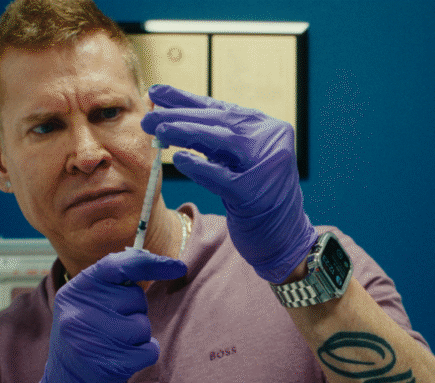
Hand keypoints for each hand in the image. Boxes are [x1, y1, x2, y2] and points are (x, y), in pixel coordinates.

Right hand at [36, 249, 186, 382]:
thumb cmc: (86, 338)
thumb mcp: (86, 305)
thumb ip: (112, 284)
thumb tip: (154, 261)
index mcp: (76, 291)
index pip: (117, 266)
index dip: (151, 263)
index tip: (179, 266)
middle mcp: (80, 311)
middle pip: (136, 298)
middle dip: (134, 311)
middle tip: (113, 327)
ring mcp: (92, 339)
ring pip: (143, 325)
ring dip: (138, 337)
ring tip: (115, 346)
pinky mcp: (108, 364)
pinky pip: (149, 350)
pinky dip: (143, 355)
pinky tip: (122, 361)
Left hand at [141, 85, 315, 283]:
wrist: (285, 238)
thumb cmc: (255, 198)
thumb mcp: (236, 162)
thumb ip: (212, 139)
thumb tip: (168, 112)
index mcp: (267, 129)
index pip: (220, 109)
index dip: (186, 100)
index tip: (156, 92)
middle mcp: (272, 142)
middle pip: (220, 122)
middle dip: (180, 115)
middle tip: (148, 113)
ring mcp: (266, 167)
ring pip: (222, 142)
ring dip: (186, 132)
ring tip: (158, 129)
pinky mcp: (256, 194)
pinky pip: (222, 177)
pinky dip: (200, 168)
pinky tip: (179, 160)